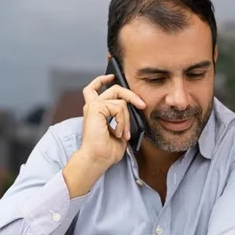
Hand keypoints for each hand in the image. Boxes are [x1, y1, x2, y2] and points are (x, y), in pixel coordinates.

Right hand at [63, 74, 145, 196]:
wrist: (98, 159)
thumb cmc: (107, 150)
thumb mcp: (120, 129)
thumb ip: (122, 117)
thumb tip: (134, 107)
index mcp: (95, 110)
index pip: (95, 88)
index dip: (102, 79)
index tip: (112, 75)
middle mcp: (92, 106)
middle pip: (114, 88)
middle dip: (131, 94)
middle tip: (142, 105)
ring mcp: (93, 106)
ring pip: (120, 101)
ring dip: (127, 119)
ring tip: (123, 134)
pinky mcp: (95, 108)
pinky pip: (119, 107)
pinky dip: (122, 121)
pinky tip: (118, 133)